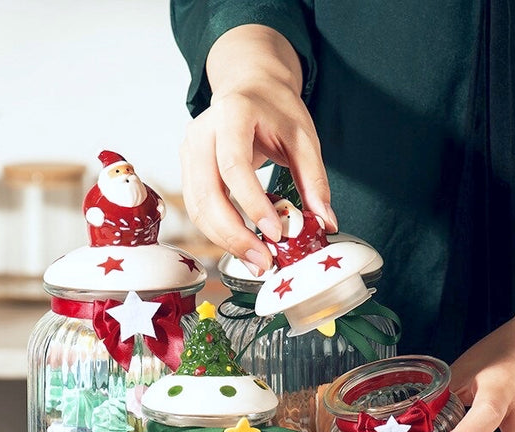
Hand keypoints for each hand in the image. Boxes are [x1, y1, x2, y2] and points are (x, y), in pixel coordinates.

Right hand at [179, 25, 336, 274]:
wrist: (249, 88)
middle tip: (263, 261)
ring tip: (256, 261)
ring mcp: (189, 153)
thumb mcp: (304, 138)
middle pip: (207, 194)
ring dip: (225, 241)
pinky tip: (243, 246)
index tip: (275, 233)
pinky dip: (218, 234)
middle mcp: (201, 134)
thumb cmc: (275, 110)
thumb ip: (314, 180)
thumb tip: (326, 223)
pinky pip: (198, 211)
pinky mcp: (188, 172)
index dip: (252, 203)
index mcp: (231, 115)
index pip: (234, 166)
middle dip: (234, 234)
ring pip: (198, 209)